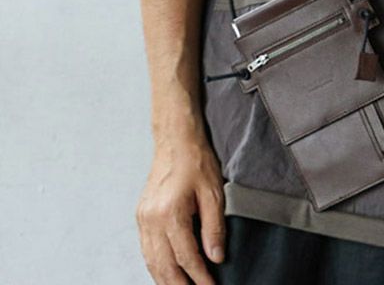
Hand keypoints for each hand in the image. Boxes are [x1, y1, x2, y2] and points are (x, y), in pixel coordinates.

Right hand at [136, 127, 226, 284]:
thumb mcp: (213, 193)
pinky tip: (166, 272)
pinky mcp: (141, 215)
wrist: (175, 139)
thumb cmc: (196, 160)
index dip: (200, 276)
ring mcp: (143, 218)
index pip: (186, 257)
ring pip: (151, 261)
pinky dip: (156, 265)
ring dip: (165, 280)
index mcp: (170, 213)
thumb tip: (215, 257)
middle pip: (164, 266)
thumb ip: (214, 228)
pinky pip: (146, 249)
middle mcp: (152, 219)